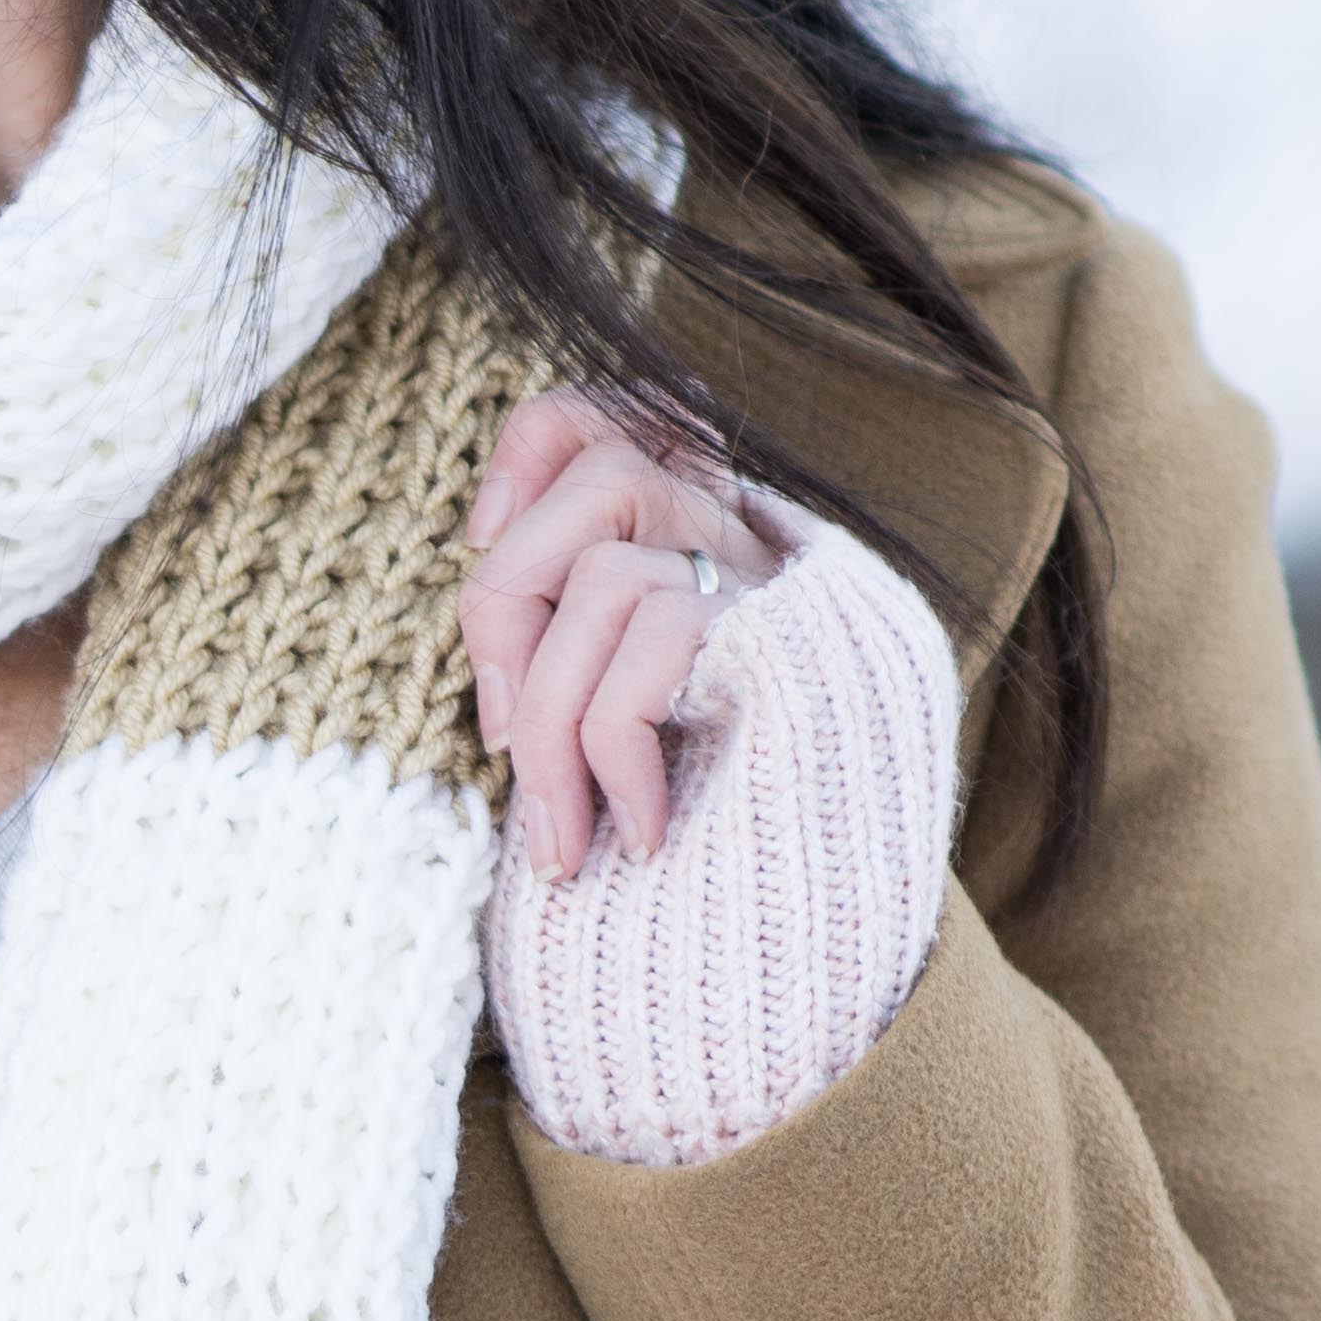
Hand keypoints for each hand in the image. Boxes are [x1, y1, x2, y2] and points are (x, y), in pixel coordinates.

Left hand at [459, 385, 785, 882]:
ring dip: (553, 719)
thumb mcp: (615, 733)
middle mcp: (739, 539)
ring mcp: (770, 585)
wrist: (835, 900)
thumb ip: (570, 656)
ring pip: (607, 572)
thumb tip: (491, 658)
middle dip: (506, 607)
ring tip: (560, 837)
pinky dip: (614, 750)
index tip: (484, 536)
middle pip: (601, 472)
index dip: (534, 450)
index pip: (608, 419)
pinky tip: (636, 830)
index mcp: (691, 541)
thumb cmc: (709, 830)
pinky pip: (657, 640)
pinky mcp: (789, 634)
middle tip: (505, 740)